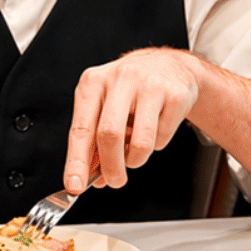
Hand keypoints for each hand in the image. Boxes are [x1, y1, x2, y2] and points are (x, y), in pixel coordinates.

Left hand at [65, 48, 202, 192]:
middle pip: (109, 136)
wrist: (169, 65)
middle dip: (111, 168)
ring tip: (136, 151)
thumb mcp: (103, 106)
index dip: (77, 161)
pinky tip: (155, 128)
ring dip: (136, 159)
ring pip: (140, 142)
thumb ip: (93, 140)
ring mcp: (149, 85)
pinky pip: (162, 137)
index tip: (75, 185)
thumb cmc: (129, 90)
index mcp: (93, 82)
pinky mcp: (175, 94)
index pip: (81, 129)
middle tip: (115, 181)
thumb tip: (89, 176)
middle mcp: (120, 79)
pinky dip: (157, 144)